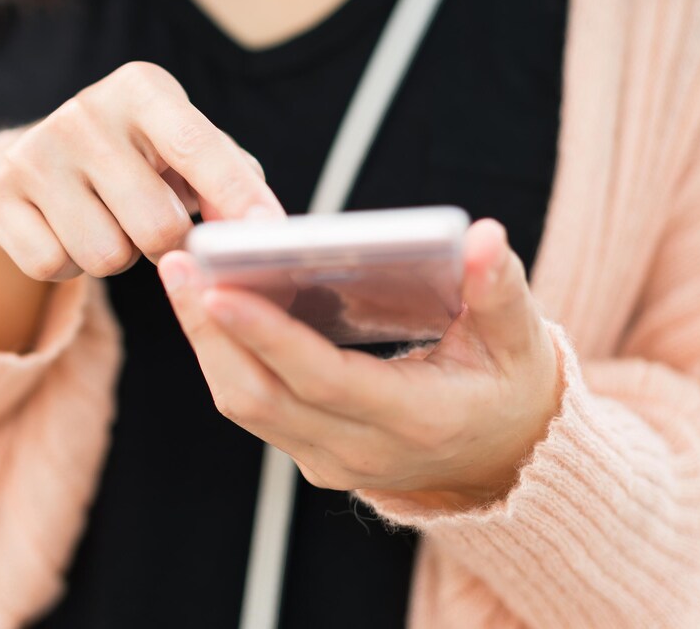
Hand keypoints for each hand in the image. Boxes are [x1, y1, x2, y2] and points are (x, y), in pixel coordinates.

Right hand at [0, 61, 283, 281]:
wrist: (29, 165)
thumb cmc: (132, 161)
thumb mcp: (181, 152)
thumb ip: (230, 179)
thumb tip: (260, 226)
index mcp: (140, 89)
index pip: (198, 148)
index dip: (237, 197)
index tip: (267, 235)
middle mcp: (83, 112)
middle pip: (156, 226)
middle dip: (165, 246)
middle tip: (153, 228)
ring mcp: (34, 153)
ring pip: (105, 256)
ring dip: (115, 256)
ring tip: (103, 223)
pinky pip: (53, 267)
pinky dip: (67, 265)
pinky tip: (63, 231)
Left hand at [158, 219, 563, 508]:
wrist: (503, 463)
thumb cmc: (509, 387)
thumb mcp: (520, 339)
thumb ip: (499, 288)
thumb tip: (479, 237)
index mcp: (417, 421)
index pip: (325, 380)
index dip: (269, 336)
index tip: (220, 289)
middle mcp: (362, 451)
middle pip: (262, 395)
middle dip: (211, 330)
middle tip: (180, 263)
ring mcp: (329, 460)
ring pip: (245, 403)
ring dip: (205, 340)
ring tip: (181, 273)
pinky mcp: (308, 454)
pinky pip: (251, 406)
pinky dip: (222, 355)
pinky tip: (205, 303)